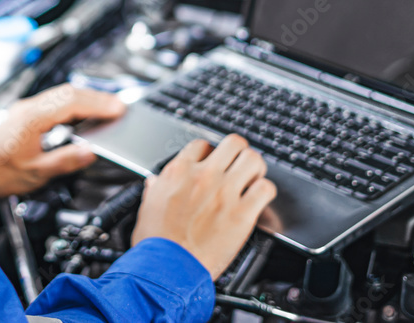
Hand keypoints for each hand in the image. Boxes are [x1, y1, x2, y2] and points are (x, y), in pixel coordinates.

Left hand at [0, 84, 123, 198]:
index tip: (118, 109)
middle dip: (98, 97)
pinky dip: (75, 104)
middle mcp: (29, 109)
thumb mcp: (33, 173)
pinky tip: (84, 113)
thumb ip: (64, 161)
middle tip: (120, 107)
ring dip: (87, 99)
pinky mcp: (26, 115)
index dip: (98, 105)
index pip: (72, 103)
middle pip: (69, 93)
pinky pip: (55, 102)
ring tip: (108, 108)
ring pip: (63, 95)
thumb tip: (89, 152)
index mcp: (32, 119)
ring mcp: (27, 110)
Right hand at [131, 135, 276, 279]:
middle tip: (238, 164)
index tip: (212, 162)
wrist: (167, 269)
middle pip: (234, 143)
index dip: (210, 152)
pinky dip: (265, 191)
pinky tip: (259, 199)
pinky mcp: (242, 214)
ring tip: (252, 178)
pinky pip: (266, 189)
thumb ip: (155, 189)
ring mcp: (225, 193)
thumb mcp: (147, 208)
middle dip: (238, 152)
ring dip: (255, 168)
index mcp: (179, 172)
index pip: (202, 145)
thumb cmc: (155, 244)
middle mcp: (204, 176)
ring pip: (253, 159)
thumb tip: (154, 182)